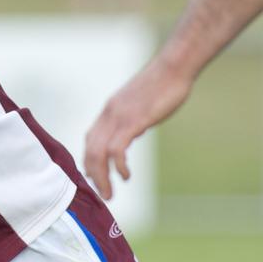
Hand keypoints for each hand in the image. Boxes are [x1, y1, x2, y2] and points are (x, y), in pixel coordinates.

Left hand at [83, 60, 193, 199]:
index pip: (89, 140)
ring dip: (102, 176)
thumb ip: (131, 118)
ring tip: (109, 193)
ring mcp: (120, 117)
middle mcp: (109, 114)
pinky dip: (118, 165)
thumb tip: (132, 131)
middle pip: (90, 150)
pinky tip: (126, 176)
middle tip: (101, 194)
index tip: (93, 177)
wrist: (173, 67)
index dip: (89, 160)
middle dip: (93, 175)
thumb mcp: (139, 103)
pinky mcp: (134, 121)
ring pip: (99, 153)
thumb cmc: (162, 84)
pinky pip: (117, 148)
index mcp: (109, 110)